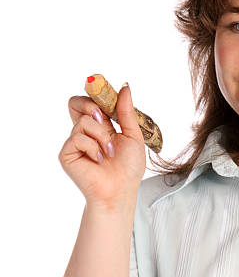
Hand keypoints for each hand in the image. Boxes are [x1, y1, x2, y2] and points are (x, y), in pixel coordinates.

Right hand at [59, 84, 145, 209]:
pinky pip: (77, 137)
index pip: (90, 100)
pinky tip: (99, 160)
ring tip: (109, 152)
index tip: (102, 86)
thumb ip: (126, 112)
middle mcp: (84, 131)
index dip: (94, 92)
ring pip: (83, 121)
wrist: (121, 190)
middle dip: (91, 105)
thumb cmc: (129, 167)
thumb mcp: (133, 135)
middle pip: (75, 102)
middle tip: (103, 118)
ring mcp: (74, 142)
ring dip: (102, 135)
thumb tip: (125, 87)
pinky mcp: (67, 154)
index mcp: (100, 125)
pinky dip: (93, 147)